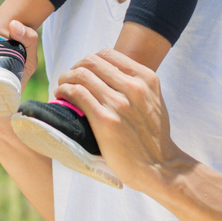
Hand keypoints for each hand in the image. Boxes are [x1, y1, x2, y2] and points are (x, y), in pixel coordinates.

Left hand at [53, 50, 193, 193]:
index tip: (82, 71)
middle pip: (91, 62)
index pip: (107, 54)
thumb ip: (135, 84)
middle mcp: (134, 87)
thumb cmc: (154, 135)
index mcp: (146, 78)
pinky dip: (64, 90)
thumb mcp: (153, 100)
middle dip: (74, 67)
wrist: (160, 166)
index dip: (89, 61)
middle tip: (68, 79)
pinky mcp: (106, 121)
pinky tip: (61, 96)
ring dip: (65, 78)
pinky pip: (77, 93)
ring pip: (82, 75)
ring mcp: (120, 104)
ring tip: (61, 88)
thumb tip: (106, 74)